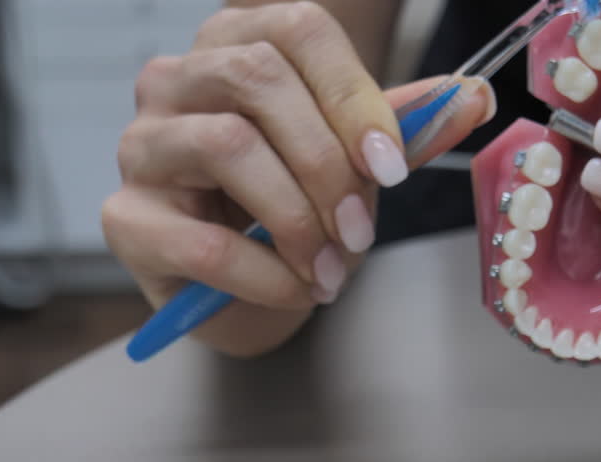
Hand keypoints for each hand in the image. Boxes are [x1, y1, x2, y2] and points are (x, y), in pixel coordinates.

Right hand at [102, 2, 494, 356]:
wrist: (245, 288)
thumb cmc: (294, 207)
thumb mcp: (355, 162)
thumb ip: (403, 130)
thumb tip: (475, 97)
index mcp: (235, 44)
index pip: (298, 30)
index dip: (355, 96)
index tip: (392, 166)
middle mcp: (176, 80)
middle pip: (257, 79)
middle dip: (327, 162)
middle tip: (361, 231)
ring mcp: (142, 144)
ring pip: (226, 146)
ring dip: (296, 218)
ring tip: (331, 268)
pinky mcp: (124, 218)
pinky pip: (201, 241)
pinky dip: (264, 274)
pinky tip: (296, 291)